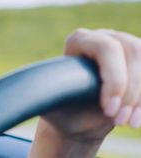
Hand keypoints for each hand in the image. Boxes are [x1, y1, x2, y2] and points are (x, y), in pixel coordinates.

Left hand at [39, 28, 140, 143]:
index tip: (108, 110)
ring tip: (130, 123)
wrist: (77, 119)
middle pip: (133, 53)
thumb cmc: (62, 108)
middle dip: (130, 92)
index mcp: (78, 40)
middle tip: (119, 121)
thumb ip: (46, 90)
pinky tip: (139, 118)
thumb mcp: (50, 100)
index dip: (114, 79)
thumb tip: (29, 86)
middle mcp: (104, 36)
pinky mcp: (139, 61)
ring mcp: (126, 45)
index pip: (106, 48)